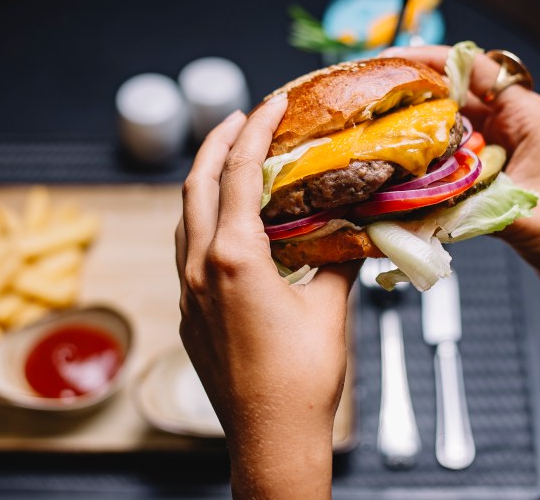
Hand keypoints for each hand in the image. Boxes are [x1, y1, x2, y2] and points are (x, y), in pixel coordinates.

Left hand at [176, 95, 359, 498]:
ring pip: (185, 216)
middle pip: (196, 184)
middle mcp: (199, 268)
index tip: (269, 102)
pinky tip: (228, 221)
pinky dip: (204, 218)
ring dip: (205, 180)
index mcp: (234, 258)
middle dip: (216, 142)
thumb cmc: (303, 378)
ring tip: (232, 159)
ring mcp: (187, 292)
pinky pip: (187, 248)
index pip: (239, 174)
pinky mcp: (189, 313)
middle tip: (240, 116)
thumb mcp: (330, 308)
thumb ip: (339, 260)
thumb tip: (354, 229)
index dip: (254, 130)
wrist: (269, 438)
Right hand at [381, 46, 539, 309]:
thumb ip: (468, 199)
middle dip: (414, 91)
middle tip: (373, 97)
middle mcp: (512, 124)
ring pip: (449, 123)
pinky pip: (450, 153)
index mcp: (527, 116)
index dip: (431, 59)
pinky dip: (426, 156)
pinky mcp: (490, 170)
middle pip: (455, 92)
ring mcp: (500, 146)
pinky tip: (400, 165)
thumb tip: (414, 197)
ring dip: (417, 125)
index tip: (393, 61)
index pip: (476, 67)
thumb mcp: (518, 210)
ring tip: (378, 128)